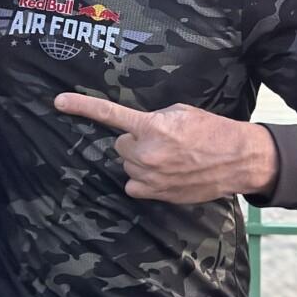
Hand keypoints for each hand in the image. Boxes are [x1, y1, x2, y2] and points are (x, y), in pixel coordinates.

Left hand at [54, 93, 278, 203]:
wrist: (237, 158)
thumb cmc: (210, 130)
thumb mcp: (179, 112)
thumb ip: (152, 120)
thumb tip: (138, 129)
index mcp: (151, 127)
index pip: (109, 114)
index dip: (81, 107)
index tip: (58, 102)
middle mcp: (146, 153)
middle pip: (120, 145)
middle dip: (134, 141)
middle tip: (161, 140)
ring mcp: (150, 176)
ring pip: (127, 165)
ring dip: (140, 160)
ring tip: (169, 157)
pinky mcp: (157, 194)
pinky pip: (133, 185)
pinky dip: (143, 180)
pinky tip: (163, 174)